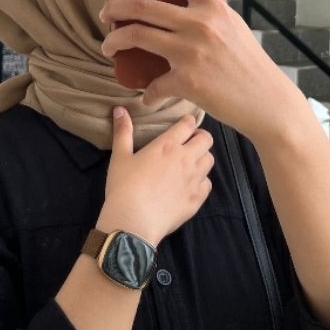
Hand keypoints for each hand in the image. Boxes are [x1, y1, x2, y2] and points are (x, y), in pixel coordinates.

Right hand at [96, 108, 213, 246]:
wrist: (133, 221)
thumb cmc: (124, 186)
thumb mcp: (119, 156)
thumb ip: (122, 131)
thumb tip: (120, 109)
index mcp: (168, 145)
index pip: (188, 124)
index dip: (187, 122)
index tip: (183, 125)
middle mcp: (186, 159)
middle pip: (206, 139)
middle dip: (199, 137)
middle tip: (188, 143)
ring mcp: (194, 179)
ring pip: (210, 160)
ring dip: (202, 158)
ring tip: (190, 163)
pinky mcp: (197, 199)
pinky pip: (208, 184)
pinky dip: (202, 181)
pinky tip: (190, 185)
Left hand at [100, 0, 291, 138]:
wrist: (266, 100)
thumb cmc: (248, 63)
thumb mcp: (231, 25)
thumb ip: (205, 11)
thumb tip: (178, 5)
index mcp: (211, 4)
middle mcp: (199, 23)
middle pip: (140, 4)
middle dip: (113, 7)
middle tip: (106, 12)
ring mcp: (191, 51)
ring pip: (135, 35)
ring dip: (113, 41)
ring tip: (109, 46)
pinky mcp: (186, 80)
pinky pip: (153, 84)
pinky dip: (148, 92)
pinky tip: (149, 95)